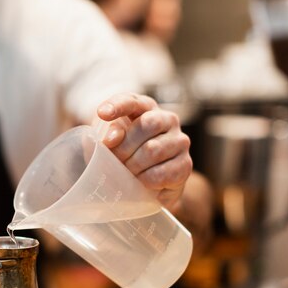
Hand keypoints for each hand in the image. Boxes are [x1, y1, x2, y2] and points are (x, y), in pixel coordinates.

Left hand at [96, 93, 191, 210]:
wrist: (145, 186)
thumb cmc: (124, 156)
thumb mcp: (108, 142)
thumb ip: (106, 135)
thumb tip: (113, 138)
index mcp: (145, 108)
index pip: (132, 101)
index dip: (117, 105)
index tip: (102, 114)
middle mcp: (167, 120)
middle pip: (147, 124)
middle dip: (124, 146)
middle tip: (115, 160)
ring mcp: (180, 142)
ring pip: (153, 150)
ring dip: (133, 166)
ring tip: (127, 173)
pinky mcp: (185, 165)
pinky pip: (162, 173)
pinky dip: (145, 180)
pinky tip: (141, 182)